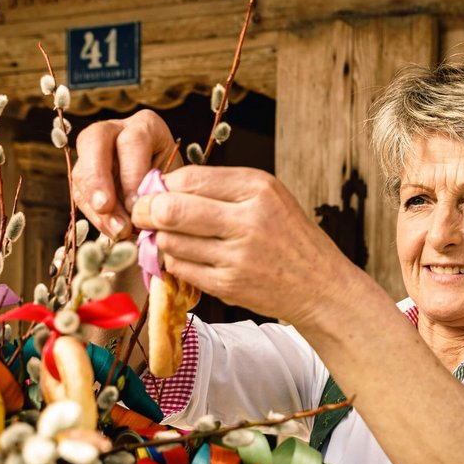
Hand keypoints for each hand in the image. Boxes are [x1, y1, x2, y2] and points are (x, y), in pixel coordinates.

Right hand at [71, 110, 181, 238]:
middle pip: (93, 140)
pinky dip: (94, 215)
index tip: (137, 204)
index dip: (132, 174)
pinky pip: (79, 193)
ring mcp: (96, 152)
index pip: (132, 141)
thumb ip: (159, 192)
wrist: (170, 195)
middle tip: (105, 208)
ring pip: (81, 170)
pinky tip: (112, 230)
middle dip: (97, 178)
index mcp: (146, 126)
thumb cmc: (178, 185)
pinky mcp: (85, 174)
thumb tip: (138, 213)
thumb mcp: (176, 184)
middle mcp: (116, 130)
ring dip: (96, 205)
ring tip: (116, 230)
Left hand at [132, 165, 355, 325]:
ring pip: (171, 242)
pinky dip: (175, 262)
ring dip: (161, 241)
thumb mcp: (266, 198)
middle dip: (146, 212)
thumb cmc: (289, 238)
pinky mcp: (229, 285)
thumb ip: (219, 189)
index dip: (160, 185)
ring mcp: (238, 256)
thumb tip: (162, 187)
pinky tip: (186, 258)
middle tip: (142, 216)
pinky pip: (181, 269)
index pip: (188, 178)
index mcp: (257, 188)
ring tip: (171, 238)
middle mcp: (248, 219)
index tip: (153, 192)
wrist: (321, 286)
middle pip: (171, 209)